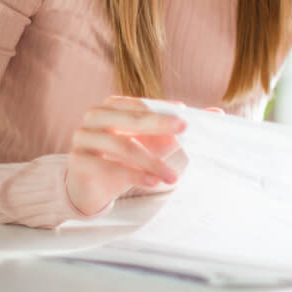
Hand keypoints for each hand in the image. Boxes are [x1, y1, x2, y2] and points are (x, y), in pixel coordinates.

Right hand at [65, 95, 187, 215]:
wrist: (92, 186)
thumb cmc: (124, 159)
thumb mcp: (151, 143)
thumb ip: (176, 129)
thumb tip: (213, 112)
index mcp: (112, 106)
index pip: (141, 105)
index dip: (164, 111)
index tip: (186, 120)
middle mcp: (95, 116)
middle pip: (131, 119)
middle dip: (160, 125)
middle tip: (184, 130)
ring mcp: (83, 137)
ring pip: (123, 146)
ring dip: (152, 162)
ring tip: (173, 177)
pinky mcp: (78, 160)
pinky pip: (108, 167)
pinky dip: (133, 175)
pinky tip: (153, 183)